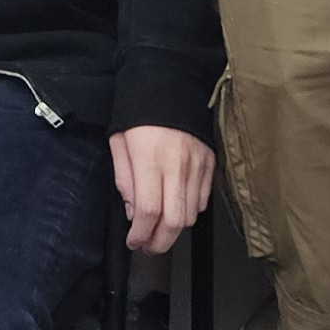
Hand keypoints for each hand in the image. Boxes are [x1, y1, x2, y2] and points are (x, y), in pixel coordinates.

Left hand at [109, 125, 213, 255]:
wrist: (170, 83)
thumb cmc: (139, 113)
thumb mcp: (119, 143)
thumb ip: (124, 180)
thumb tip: (132, 213)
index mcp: (149, 158)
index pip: (148, 210)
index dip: (140, 234)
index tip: (134, 242)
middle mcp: (176, 165)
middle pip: (174, 221)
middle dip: (160, 243)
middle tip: (149, 246)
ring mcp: (197, 165)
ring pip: (191, 215)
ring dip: (175, 229)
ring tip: (160, 228)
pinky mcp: (210, 163)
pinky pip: (203, 200)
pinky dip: (190, 211)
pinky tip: (176, 205)